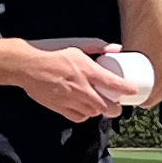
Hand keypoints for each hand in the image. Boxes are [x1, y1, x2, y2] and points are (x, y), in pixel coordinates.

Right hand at [15, 39, 131, 122]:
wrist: (28, 66)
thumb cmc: (52, 53)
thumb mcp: (77, 45)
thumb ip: (98, 47)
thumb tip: (117, 49)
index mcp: (88, 71)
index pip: (115, 84)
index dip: (128, 89)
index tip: (133, 90)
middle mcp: (83, 88)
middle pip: (108, 107)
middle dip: (116, 108)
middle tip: (118, 105)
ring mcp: (72, 100)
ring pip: (95, 113)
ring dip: (100, 110)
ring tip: (101, 105)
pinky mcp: (61, 108)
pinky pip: (80, 117)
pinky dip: (85, 115)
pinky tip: (86, 109)